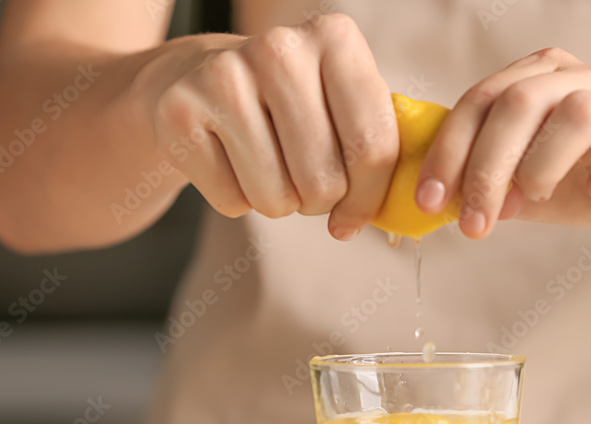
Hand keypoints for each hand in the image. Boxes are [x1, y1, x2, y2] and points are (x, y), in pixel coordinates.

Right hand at [133, 14, 397, 239]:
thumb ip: (382, 150)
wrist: (198, 80)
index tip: (356, 217)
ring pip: (277, 198)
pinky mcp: (180, 111)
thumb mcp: (343, 107)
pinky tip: (229, 161)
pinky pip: (231, 201)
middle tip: (304, 181)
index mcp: (336, 39)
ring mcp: (224, 76)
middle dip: (319, 201)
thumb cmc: (291, 106)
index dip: (370, 200)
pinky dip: (236, 199)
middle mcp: (280, 49)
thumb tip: (410, 214)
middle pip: (325, 180)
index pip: (373, 148)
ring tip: (268, 167)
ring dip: (278, 203)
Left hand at [416, 48, 590, 244]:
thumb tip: (433, 204)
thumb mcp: (528, 180)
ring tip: (533, 202)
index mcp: (539, 80)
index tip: (430, 201)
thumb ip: (486, 183)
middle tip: (474, 223)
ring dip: (540, 166)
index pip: (480, 102)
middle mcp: (579, 81)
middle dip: (484, 168)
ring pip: (575, 112)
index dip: (448, 152)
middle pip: (517, 103)